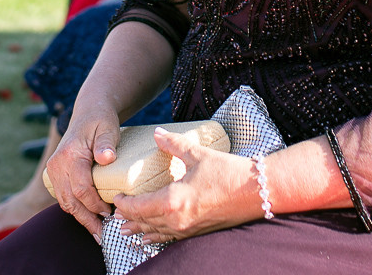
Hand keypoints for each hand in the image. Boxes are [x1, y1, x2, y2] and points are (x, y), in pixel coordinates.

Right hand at [43, 103, 123, 236]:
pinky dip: (76, 209)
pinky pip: (64, 197)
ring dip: (81, 218)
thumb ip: (107, 142)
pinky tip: (89, 218)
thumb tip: (107, 158)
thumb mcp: (108, 127)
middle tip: (103, 234)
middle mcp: (57, 164)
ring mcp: (53, 170)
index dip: (95, 204)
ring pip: (65, 202)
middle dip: (87, 219)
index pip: (81, 188)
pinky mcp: (55, 175)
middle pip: (70, 200)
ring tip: (97, 232)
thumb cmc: (100, 120)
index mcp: (69, 154)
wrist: (87, 113)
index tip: (110, 213)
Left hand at [112, 129, 262, 243]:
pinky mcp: (197, 233)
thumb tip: (157, 133)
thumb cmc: (228, 172)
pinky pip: (169, 237)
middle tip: (115, 214)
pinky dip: (156, 236)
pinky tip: (152, 236)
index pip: (137, 207)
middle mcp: (177, 219)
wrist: (256, 192)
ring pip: (155, 233)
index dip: (123, 203)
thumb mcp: (198, 154)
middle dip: (128, 218)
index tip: (116, 197)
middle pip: (143, 222)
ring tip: (126, 230)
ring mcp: (187, 229)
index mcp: (173, 200)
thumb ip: (174, 144)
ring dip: (139, 230)